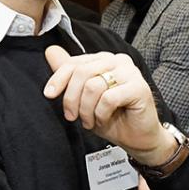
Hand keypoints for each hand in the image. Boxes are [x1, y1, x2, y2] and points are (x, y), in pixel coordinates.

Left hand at [43, 45, 175, 166]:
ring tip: (90, 121)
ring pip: (93, 86)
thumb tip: (50, 51)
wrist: (137, 138)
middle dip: (71, 98)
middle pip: (82, 72)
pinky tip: (103, 120)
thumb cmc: (113, 118)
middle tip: (72, 116)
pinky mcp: (139, 87)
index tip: (49, 94)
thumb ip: (69, 74)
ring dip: (86, 110)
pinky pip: (108, 98)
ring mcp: (130, 73)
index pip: (75, 62)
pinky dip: (101, 113)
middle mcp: (118, 61)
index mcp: (104, 60)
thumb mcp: (83, 97)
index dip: (58, 79)